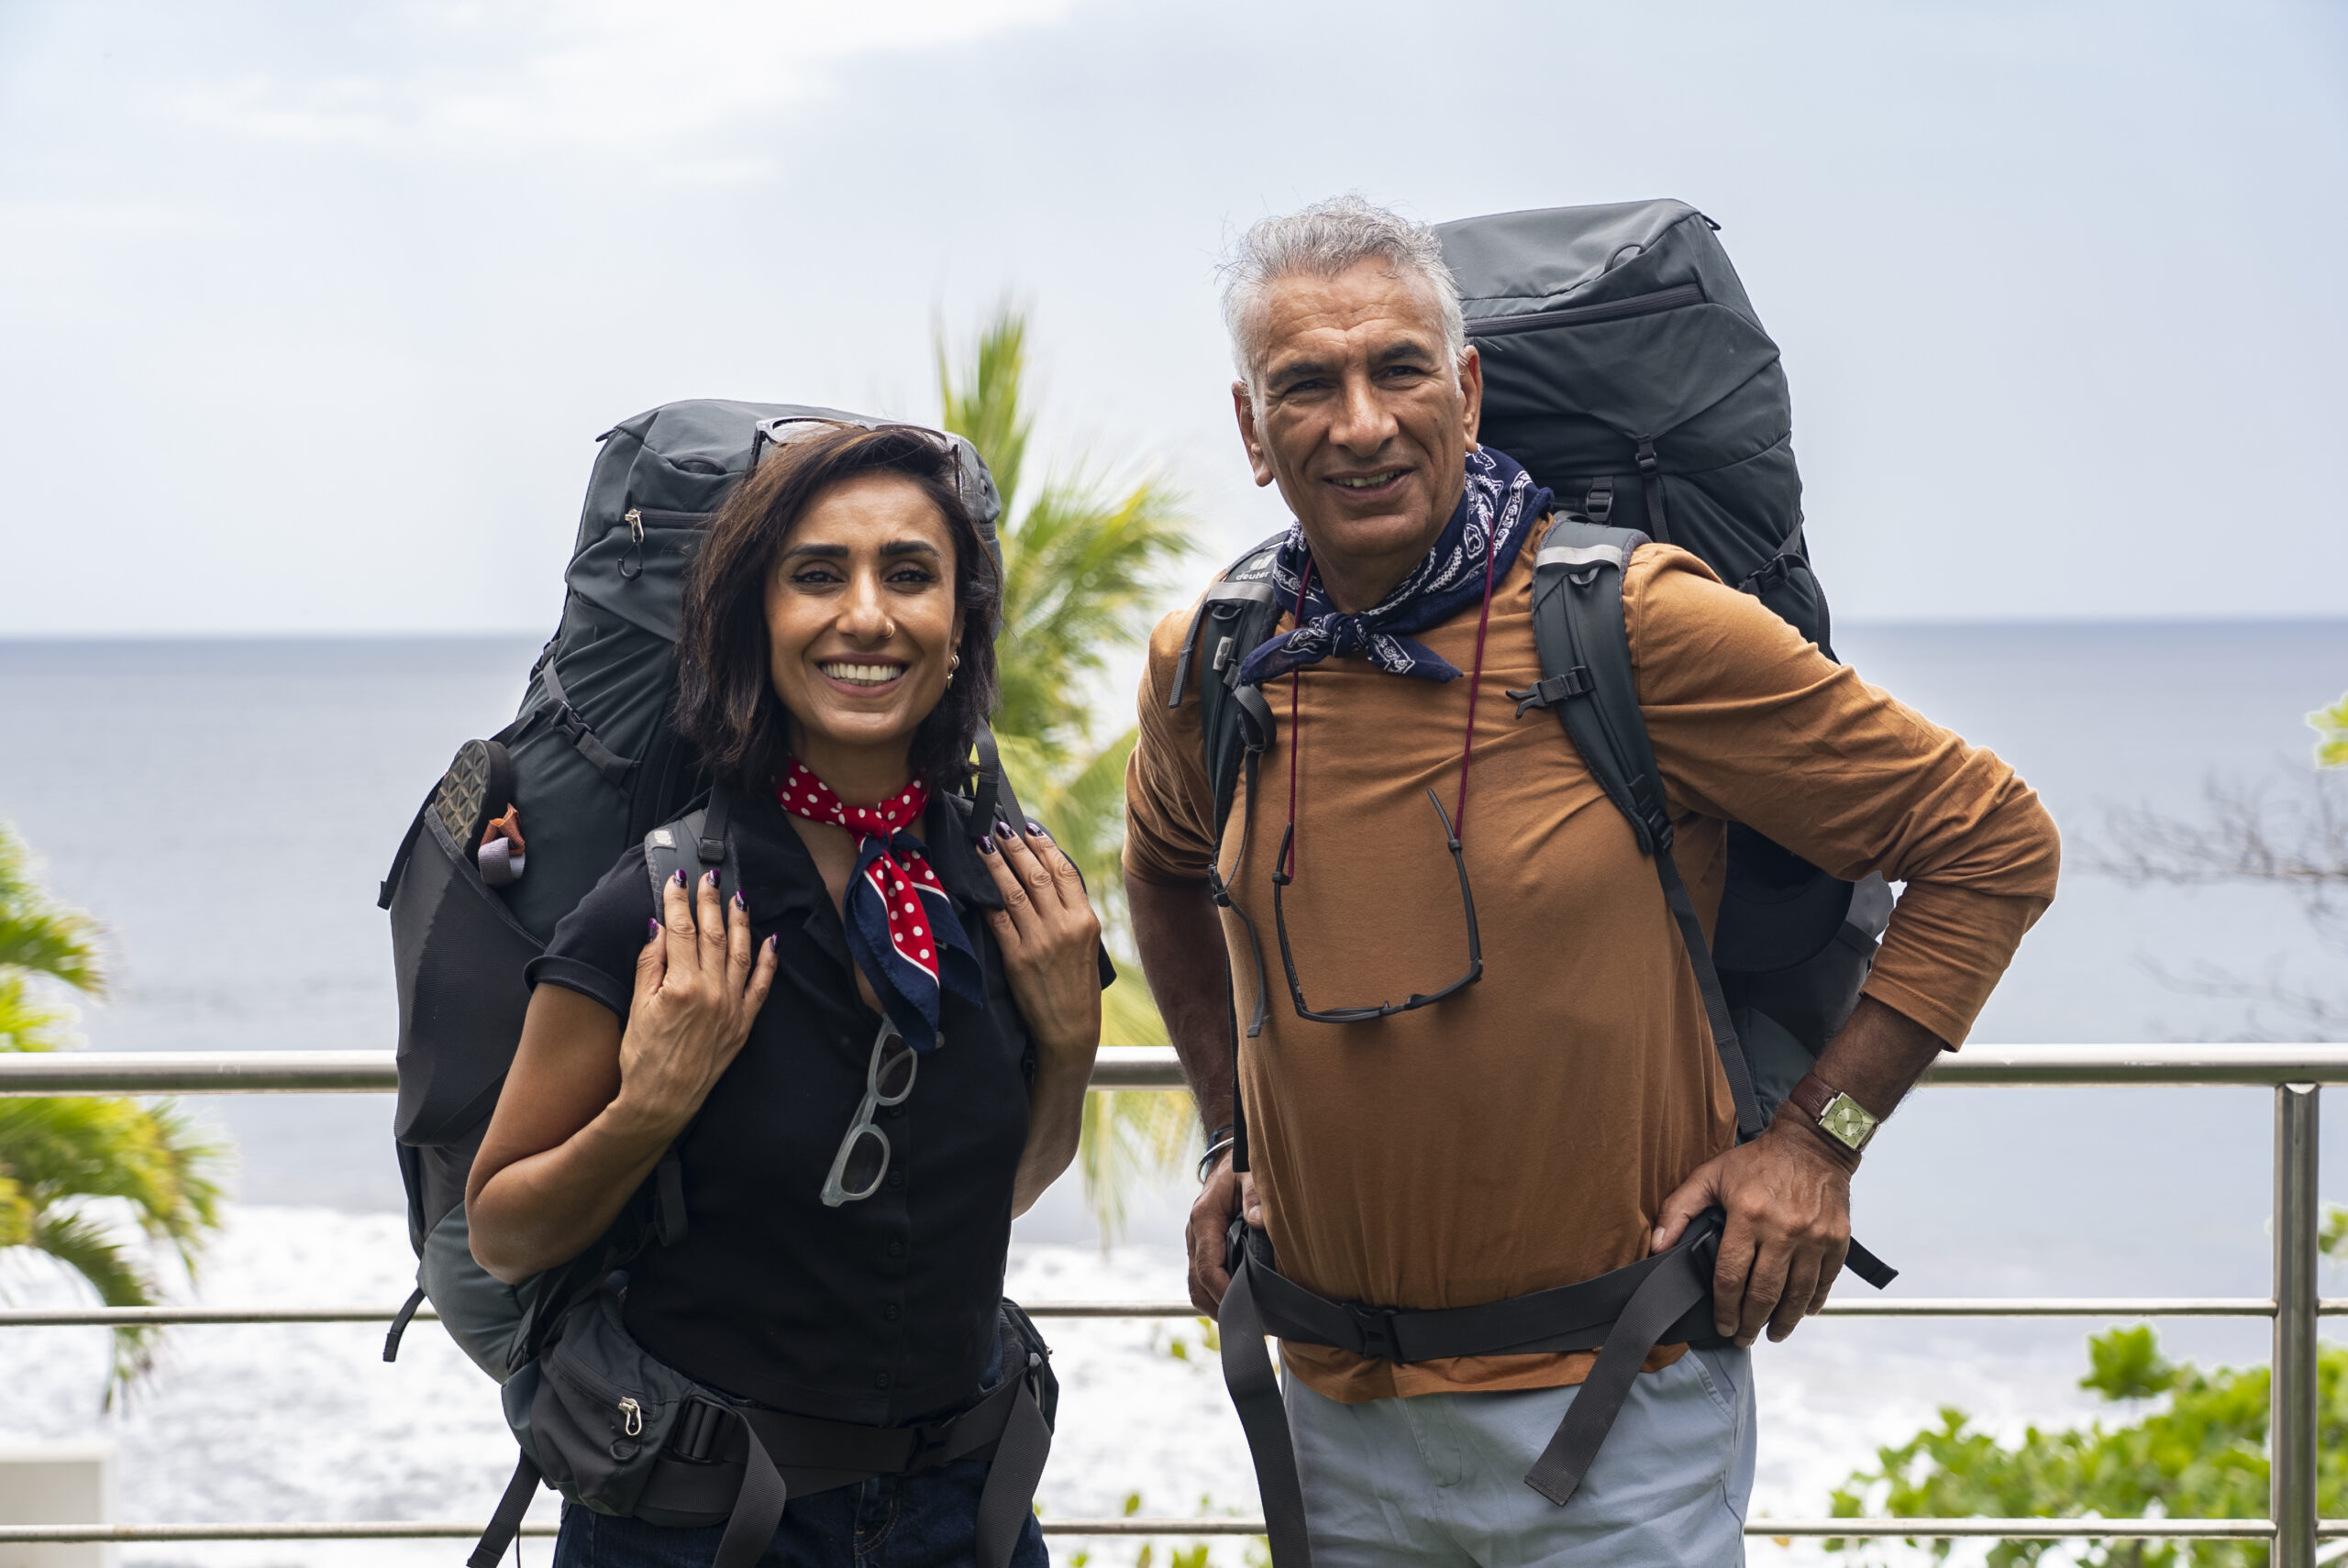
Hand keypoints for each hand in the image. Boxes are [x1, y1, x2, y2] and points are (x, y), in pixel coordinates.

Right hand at [612, 869, 778, 1140]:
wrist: (662, 1101)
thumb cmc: (643, 1058)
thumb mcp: (637, 1007)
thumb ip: (650, 964)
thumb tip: (658, 927)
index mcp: (681, 985)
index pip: (681, 931)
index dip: (678, 901)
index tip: (678, 879)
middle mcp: (712, 992)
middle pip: (713, 935)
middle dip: (710, 901)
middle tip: (709, 876)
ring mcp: (732, 1007)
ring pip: (741, 952)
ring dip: (740, 921)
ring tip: (739, 897)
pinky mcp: (744, 1023)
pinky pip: (762, 986)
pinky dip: (768, 961)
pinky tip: (771, 940)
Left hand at [978, 822, 1102, 1061]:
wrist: (1070, 1029)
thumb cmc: (1078, 987)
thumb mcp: (1087, 946)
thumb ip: (1070, 914)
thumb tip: (1046, 880)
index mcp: (1086, 920)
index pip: (1064, 871)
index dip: (1045, 845)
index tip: (1030, 828)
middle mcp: (1064, 926)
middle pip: (1037, 874)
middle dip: (1016, 846)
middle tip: (1000, 827)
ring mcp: (1040, 941)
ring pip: (1014, 891)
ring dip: (997, 863)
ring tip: (984, 843)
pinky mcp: (1017, 957)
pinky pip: (998, 919)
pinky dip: (986, 898)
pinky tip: (976, 883)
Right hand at [1187, 1149, 1259, 1313]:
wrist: (1227, 1162)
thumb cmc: (1241, 1168)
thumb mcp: (1251, 1176)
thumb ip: (1256, 1197)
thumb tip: (1259, 1222)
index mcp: (1204, 1219)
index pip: (1207, 1267)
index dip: (1224, 1292)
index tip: (1245, 1306)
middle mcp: (1195, 1235)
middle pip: (1196, 1285)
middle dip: (1219, 1307)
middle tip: (1248, 1323)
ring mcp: (1196, 1243)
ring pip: (1196, 1286)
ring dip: (1216, 1305)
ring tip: (1245, 1319)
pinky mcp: (1203, 1249)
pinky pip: (1202, 1279)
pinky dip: (1216, 1295)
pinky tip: (1239, 1303)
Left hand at [1652, 1119, 1853, 1346]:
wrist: (1813, 1145)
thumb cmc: (1758, 1160)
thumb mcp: (1710, 1175)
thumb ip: (1678, 1209)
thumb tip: (1657, 1246)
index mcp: (1748, 1217)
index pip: (1731, 1277)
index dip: (1724, 1308)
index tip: (1722, 1325)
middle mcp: (1783, 1232)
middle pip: (1764, 1294)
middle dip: (1750, 1323)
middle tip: (1742, 1338)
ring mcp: (1813, 1238)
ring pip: (1797, 1295)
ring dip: (1783, 1322)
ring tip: (1771, 1334)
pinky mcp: (1837, 1241)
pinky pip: (1824, 1282)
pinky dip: (1812, 1303)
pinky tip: (1800, 1312)